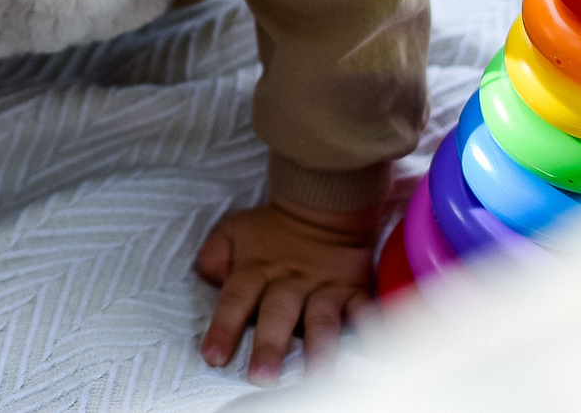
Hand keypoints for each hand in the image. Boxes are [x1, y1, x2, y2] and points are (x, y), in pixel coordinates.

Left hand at [193, 198, 378, 383]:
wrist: (322, 203)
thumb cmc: (271, 227)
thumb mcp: (232, 231)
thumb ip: (214, 256)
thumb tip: (207, 280)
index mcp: (256, 270)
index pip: (235, 300)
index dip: (224, 328)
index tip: (214, 357)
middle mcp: (289, 283)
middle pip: (277, 315)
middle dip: (270, 346)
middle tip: (262, 377)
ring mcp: (324, 289)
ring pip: (321, 320)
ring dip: (318, 349)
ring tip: (316, 376)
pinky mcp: (354, 290)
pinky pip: (365, 311)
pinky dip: (371, 331)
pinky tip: (373, 353)